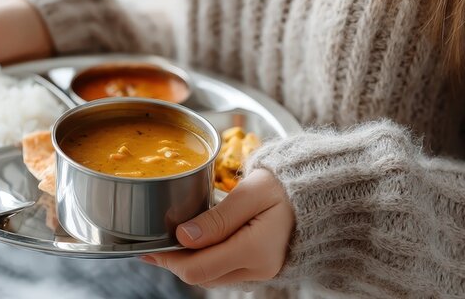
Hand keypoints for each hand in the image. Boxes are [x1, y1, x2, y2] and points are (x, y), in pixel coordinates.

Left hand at [142, 169, 294, 287]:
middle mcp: (257, 269)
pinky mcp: (259, 268)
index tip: (148, 246)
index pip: (197, 268)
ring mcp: (260, 272)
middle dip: (174, 261)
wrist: (315, 194)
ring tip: (168, 242)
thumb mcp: (250, 193)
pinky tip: (193, 244)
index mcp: (254, 251)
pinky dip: (205, 260)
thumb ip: (217, 218)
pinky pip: (223, 271)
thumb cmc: (284, 187)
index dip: (168, 259)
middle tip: (152, 243)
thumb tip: (183, 237)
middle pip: (200, 276)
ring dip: (188, 261)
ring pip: (210, 277)